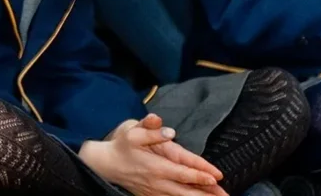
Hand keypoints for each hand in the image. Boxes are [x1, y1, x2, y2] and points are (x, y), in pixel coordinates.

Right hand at [79, 115, 226, 195]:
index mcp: (156, 166)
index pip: (182, 172)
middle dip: (206, 194)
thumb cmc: (121, 147)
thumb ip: (150, 130)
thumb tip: (168, 130)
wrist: (105, 165)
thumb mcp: (132, 133)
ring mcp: (155, 191)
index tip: (215, 176)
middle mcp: (158, 181)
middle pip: (186, 191)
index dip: (199, 175)